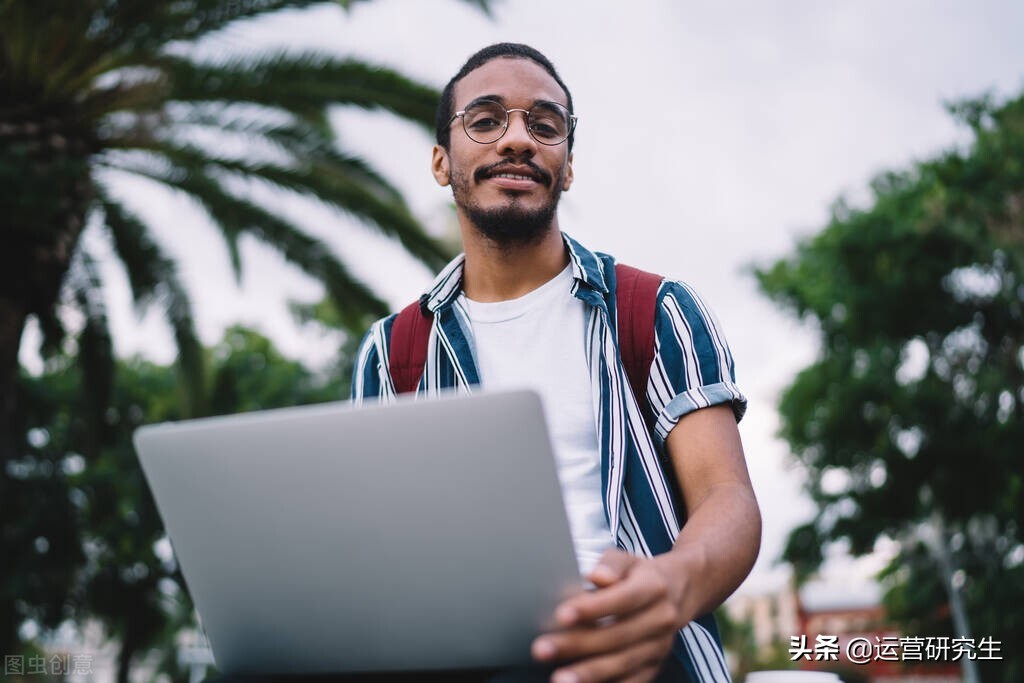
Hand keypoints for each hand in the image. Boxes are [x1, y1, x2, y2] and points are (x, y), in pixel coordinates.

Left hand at [531, 549, 686, 682]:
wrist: (679, 591)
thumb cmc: (640, 574)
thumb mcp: (628, 560)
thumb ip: (611, 565)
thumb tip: (597, 576)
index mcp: (653, 587)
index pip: (622, 599)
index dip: (593, 608)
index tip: (562, 615)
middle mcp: (660, 619)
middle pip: (618, 635)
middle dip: (578, 644)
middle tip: (542, 649)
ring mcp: (659, 646)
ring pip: (623, 663)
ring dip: (589, 673)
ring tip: (559, 678)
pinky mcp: (654, 666)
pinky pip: (632, 682)